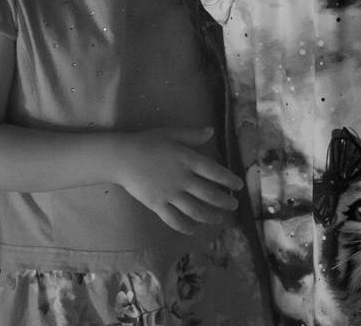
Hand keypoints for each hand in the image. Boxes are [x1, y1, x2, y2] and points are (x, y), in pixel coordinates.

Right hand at [114, 127, 243, 234]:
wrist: (121, 157)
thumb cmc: (146, 142)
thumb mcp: (170, 133)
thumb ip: (192, 135)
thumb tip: (211, 132)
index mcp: (188, 160)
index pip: (216, 172)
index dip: (230, 180)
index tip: (239, 186)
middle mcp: (183, 179)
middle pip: (210, 195)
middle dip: (225, 202)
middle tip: (233, 206)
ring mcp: (171, 194)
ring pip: (196, 210)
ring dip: (211, 216)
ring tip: (218, 219)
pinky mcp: (158, 205)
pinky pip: (175, 220)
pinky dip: (186, 227)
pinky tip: (193, 228)